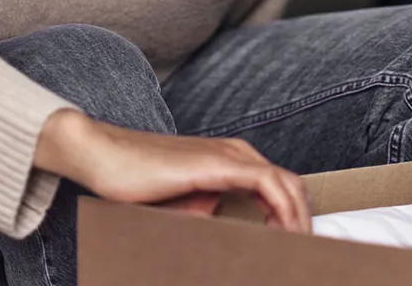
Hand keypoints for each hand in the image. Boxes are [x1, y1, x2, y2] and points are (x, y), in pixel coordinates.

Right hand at [34, 108, 311, 232]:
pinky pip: (268, 185)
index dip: (296, 218)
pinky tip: (285, 235)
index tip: (299, 251)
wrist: (104, 156)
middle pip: (292, 186)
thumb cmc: (138, 183)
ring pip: (286, 185)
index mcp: (233, 161)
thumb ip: (213, 220)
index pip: (280, 188)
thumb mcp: (185, 208)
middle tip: (307, 257)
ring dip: (300, 220)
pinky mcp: (219, 164)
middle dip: (305, 221)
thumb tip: (235, 250)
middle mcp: (238, 154)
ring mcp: (231, 155)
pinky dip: (284, 211)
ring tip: (301, 252)